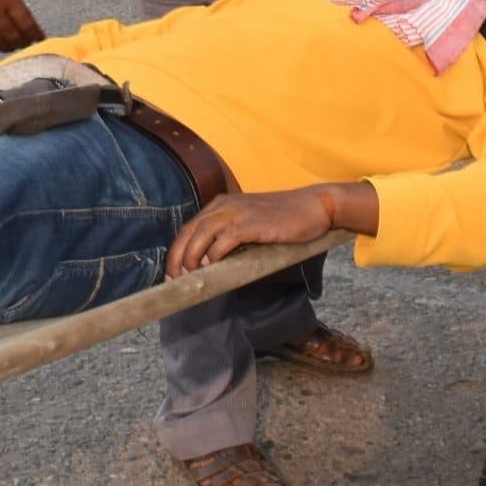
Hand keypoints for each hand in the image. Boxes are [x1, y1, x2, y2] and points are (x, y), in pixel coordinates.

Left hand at [165, 186, 340, 277]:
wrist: (313, 206)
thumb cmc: (283, 219)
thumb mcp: (249, 224)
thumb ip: (231, 238)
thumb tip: (213, 263)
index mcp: (220, 205)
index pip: (189, 228)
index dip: (177, 251)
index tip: (173, 274)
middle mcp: (223, 205)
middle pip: (188, 232)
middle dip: (177, 258)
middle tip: (174, 281)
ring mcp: (237, 212)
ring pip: (200, 235)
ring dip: (191, 259)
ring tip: (189, 279)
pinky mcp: (251, 223)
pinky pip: (224, 240)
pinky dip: (214, 255)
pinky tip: (212, 268)